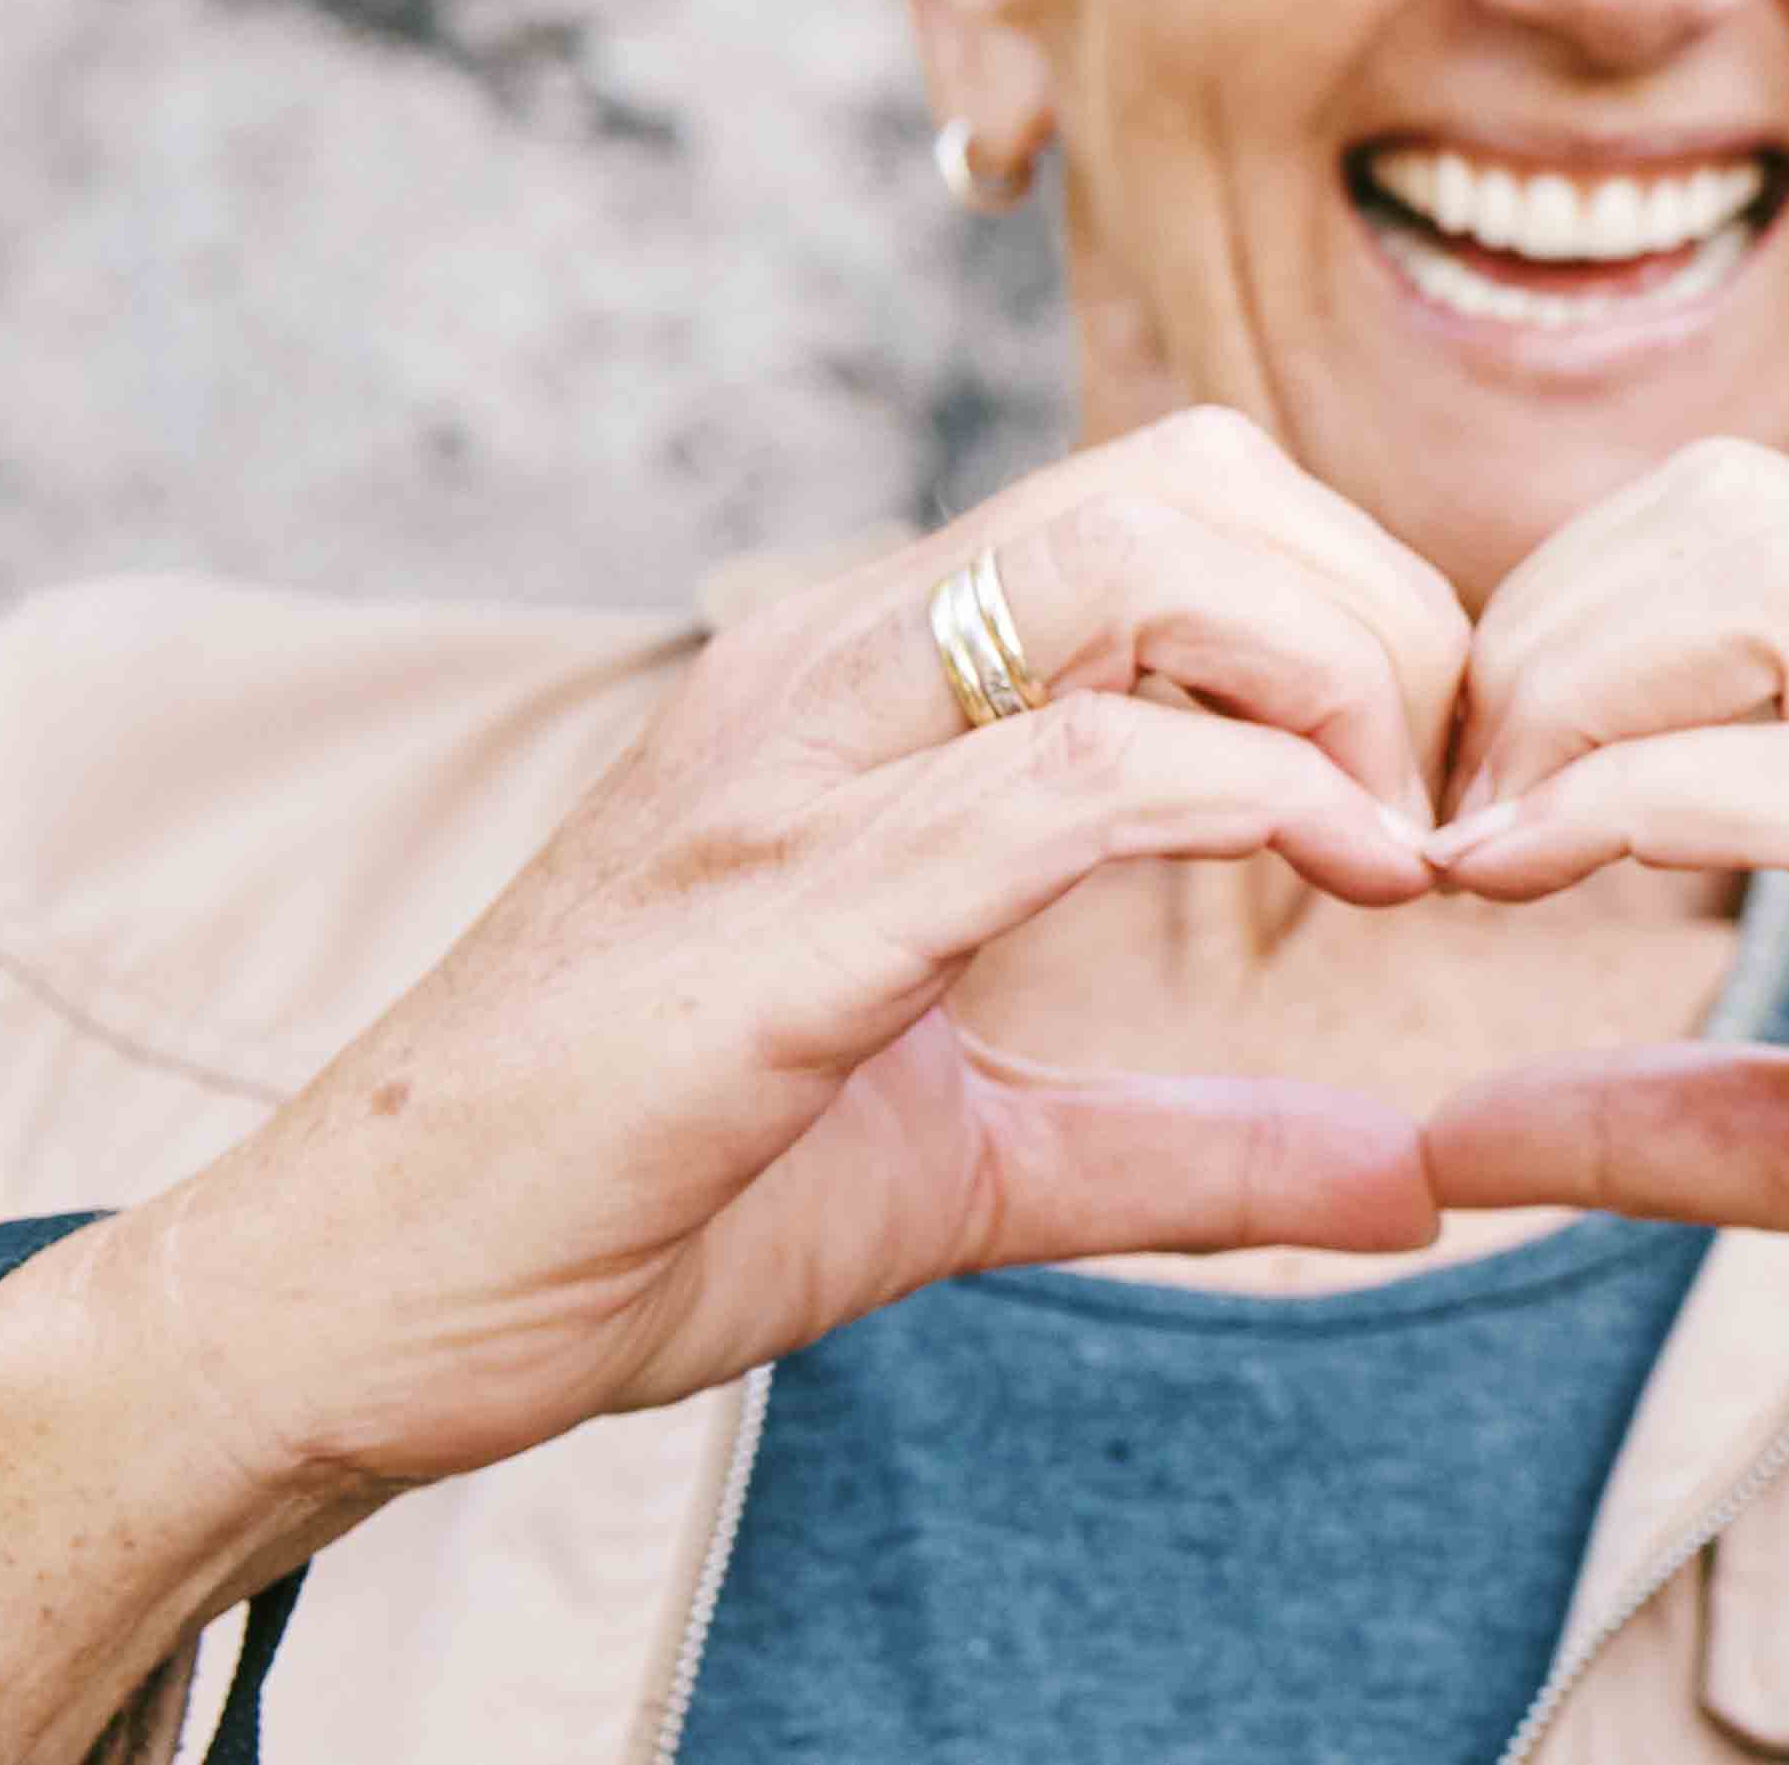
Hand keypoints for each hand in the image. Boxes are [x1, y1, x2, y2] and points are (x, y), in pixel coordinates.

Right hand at [23, 408, 1465, 1530]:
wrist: (352, 1309)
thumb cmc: (630, 1207)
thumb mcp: (972, 1168)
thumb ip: (1192, 1150)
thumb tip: (1418, 1174)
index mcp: (865, 688)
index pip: (1173, 502)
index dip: (1359, 611)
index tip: (1425, 795)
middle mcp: (824, 674)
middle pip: (1188, 479)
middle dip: (1383, 615)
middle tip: (1436, 808)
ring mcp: (787, 769)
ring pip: (1135, 561)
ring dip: (1335, 680)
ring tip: (1392, 848)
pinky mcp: (776, 912)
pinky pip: (1066, 774)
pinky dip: (1256, 802)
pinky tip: (1339, 883)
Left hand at [1410, 444, 1788, 1541]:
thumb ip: (1668, 1115)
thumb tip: (1442, 1133)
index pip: (1756, 526)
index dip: (1565, 622)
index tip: (1460, 799)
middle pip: (1746, 513)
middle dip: (1542, 636)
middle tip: (1445, 819)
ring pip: (1786, 593)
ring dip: (1575, 698)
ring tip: (1476, 852)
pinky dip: (1646, 803)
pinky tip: (1530, 878)